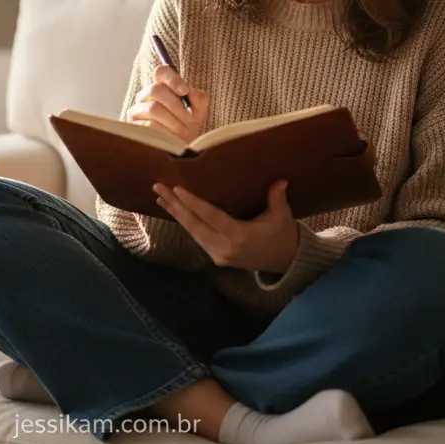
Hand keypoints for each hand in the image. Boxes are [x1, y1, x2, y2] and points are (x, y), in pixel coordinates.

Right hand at [123, 65, 210, 143]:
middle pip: (156, 90)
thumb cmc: (187, 126)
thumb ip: (198, 97)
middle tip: (190, 120)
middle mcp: (145, 96)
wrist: (179, 150)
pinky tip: (172, 140)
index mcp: (161, 87)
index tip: (185, 91)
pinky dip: (165, 133)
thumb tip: (188, 91)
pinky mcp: (133, 128)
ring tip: (184, 133)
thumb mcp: (198, 111)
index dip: (173, 79)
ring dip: (173, 122)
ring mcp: (136, 111)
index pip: (161, 72)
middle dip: (177, 106)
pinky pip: (148, 126)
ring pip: (153, 108)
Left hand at [152, 179, 298, 273]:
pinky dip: (185, 223)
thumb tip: (280, 180)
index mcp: (240, 236)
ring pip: (192, 232)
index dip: (192, 203)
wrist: (286, 262)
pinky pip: (197, 237)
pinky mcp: (217, 258)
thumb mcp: (282, 216)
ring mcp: (219, 255)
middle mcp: (225, 248)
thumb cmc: (283, 235)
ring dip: (176, 213)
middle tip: (158, 187)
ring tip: (161, 197)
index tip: (177, 189)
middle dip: (175, 205)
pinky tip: (175, 211)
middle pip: (194, 224)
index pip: (211, 216)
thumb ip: (277, 198)